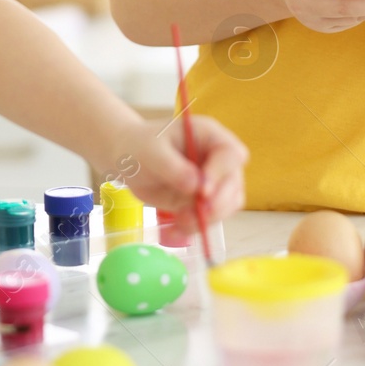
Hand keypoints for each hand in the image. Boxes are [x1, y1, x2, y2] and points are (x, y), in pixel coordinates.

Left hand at [108, 116, 247, 235]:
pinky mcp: (205, 201)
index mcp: (209, 136)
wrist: (131, 161)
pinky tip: (176, 229)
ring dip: (207, 219)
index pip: (231, 154)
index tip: (202, 191)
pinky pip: (211, 218)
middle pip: (233, 184)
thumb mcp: (151, 152)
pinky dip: (196, 227)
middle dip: (217, 204)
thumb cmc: (141, 147)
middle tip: (191, 216)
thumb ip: (172, 167)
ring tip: (180, 222)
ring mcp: (215, 181)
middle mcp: (218, 158)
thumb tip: (196, 186)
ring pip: (227, 205)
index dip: (221, 173)